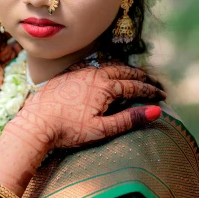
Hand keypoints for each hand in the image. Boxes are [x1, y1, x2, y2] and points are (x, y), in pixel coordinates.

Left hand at [10, 61, 165, 150]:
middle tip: (154, 83)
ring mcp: (78, 73)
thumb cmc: (68, 130)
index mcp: (104, 87)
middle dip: (141, 77)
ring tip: (134, 75)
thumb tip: (156, 111)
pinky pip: (91, 67)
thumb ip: (129, 119)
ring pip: (107, 67)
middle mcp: (93, 74)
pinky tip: (105, 72)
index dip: (150, 92)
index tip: (162, 96)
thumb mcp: (102, 129)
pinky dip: (105, 69)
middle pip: (123, 72)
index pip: (134, 87)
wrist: (35, 124)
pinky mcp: (66, 75)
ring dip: (123, 71)